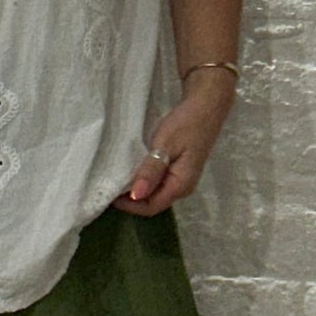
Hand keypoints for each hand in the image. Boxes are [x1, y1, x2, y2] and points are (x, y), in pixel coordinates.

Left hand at [112, 69, 235, 217]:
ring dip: (136, 190)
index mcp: (180, 186)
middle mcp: (182, 188)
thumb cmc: (185, 125)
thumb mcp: (164, 146)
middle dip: (131, 200)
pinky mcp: (178, 171)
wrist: (205, 107)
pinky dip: (144, 181)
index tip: (110, 194)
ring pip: (155, 194)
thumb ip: (151, 171)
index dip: (129, 205)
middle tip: (109, 187)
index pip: (151, 207)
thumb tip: (136, 195)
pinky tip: (132, 171)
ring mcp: (181, 180)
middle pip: (152, 203)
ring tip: (117, 179)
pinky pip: (158, 184)